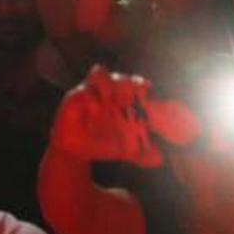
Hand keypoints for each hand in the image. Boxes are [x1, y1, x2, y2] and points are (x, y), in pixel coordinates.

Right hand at [50, 66, 198, 166]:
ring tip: (111, 98)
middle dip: (127, 82)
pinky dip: (89, 98)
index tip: (147, 90)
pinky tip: (95, 109)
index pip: (134, 84)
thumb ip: (143, 155)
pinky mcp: (73, 99)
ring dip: (107, 83)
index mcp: (123, 100)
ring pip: (99, 74)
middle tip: (133, 93)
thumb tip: (160, 159)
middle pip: (119, 77)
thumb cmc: (105, 142)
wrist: (76, 151)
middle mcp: (108, 92)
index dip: (141, 84)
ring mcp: (90, 93)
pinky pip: (81, 92)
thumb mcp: (126, 151)